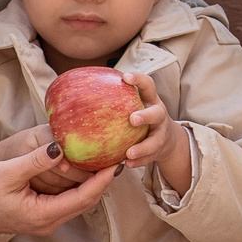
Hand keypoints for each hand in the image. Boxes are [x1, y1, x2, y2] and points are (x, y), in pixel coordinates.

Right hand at [0, 134, 118, 235]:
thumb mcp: (7, 173)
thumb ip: (35, 161)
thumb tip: (60, 147)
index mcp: (42, 214)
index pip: (84, 197)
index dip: (103, 179)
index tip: (116, 161)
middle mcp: (48, 222)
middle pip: (86, 201)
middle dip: (102, 180)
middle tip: (116, 156)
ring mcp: (46, 221)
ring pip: (79, 202)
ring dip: (93, 183)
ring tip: (104, 159)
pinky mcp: (42, 215)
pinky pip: (68, 201)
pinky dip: (79, 186)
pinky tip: (83, 168)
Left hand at [115, 71, 192, 197]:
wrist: (166, 139)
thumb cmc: (140, 119)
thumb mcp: (134, 105)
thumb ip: (115, 101)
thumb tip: (75, 96)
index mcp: (150, 100)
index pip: (147, 85)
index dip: (138, 79)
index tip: (125, 77)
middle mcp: (158, 115)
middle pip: (157, 113)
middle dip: (146, 116)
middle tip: (132, 119)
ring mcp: (161, 134)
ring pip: (156, 140)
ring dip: (142, 147)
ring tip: (129, 153)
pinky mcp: (159, 150)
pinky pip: (149, 157)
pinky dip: (139, 161)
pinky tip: (126, 164)